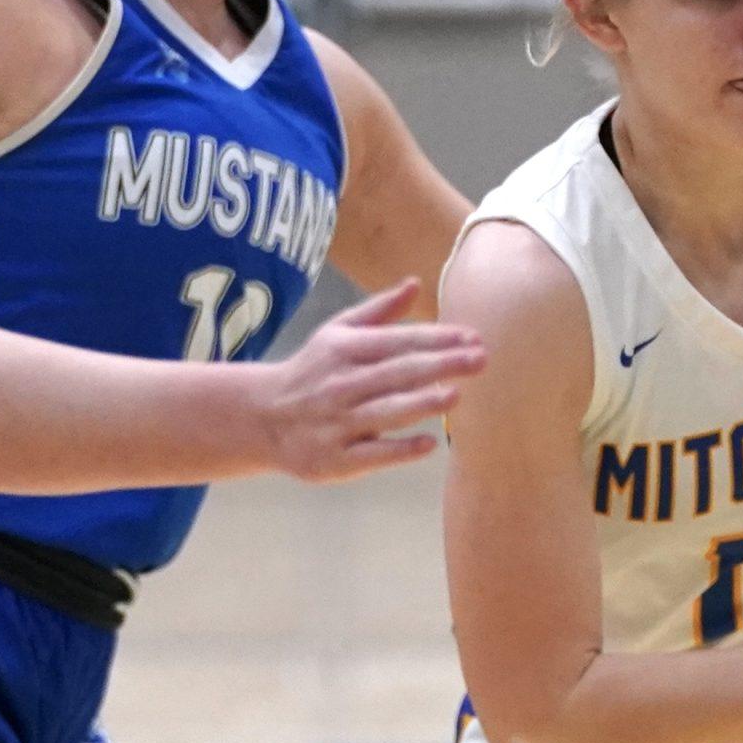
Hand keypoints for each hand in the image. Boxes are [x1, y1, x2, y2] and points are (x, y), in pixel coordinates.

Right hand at [256, 278, 487, 482]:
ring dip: (421, 403)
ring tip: (456, 394)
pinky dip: (398, 448)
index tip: (473, 337)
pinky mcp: (334, 459)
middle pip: (396, 373)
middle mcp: (341, 384)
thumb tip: (416, 283)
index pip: (396, 342)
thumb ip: (379, 311)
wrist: (262, 418)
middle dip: (440, 365)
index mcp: (345, 350)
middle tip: (481, 359)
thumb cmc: (313, 371)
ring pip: (384, 412)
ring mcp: (337, 423)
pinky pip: (371, 454)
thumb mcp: (337, 334)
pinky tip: (429, 444)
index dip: (436, 338)